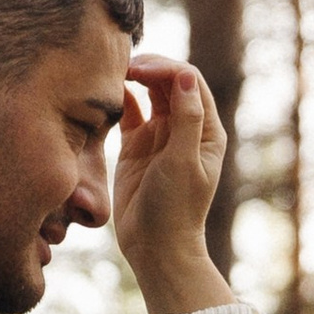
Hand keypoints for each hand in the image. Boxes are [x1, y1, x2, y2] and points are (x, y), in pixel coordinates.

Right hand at [116, 57, 234, 313]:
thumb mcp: (183, 162)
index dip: (166, 67)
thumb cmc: (175, 209)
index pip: (189, 81)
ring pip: (149, 92)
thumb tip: (185, 74)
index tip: (140, 68)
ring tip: (112, 71)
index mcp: (205, 130)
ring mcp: (160, 136)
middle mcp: (184, 128)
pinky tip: (108, 92)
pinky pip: (129, 112)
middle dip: (149, 67)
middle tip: (123, 66)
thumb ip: (186, 118)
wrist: (155, 247)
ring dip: (134, 78)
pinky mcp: (136, 146)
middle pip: (168, 81)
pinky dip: (120, 98)